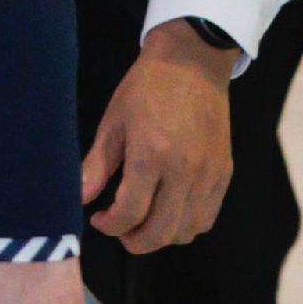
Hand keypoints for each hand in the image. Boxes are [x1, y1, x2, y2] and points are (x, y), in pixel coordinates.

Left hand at [80, 23, 234, 251]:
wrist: (192, 63)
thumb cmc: (146, 88)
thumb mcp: (113, 122)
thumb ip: (97, 165)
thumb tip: (78, 197)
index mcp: (152, 155)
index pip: (130, 213)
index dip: (110, 225)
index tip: (98, 219)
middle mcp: (186, 171)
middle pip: (161, 232)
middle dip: (134, 240)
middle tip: (118, 229)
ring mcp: (210, 175)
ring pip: (187, 230)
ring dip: (161, 235)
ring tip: (141, 220)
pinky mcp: (224, 173)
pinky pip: (207, 216)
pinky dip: (186, 224)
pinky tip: (167, 210)